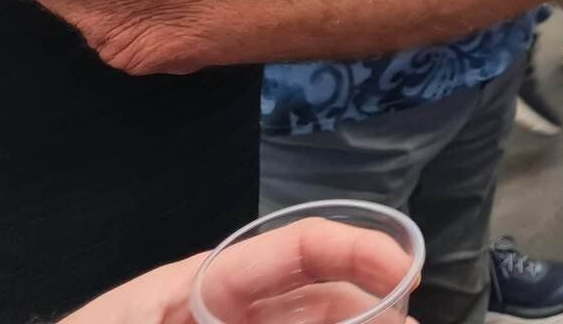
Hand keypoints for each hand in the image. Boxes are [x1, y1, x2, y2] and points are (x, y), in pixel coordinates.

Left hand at [59, 218, 417, 323]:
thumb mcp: (153, 320)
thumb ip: (244, 312)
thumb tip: (340, 309)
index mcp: (208, 279)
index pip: (303, 246)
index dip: (363, 249)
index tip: (409, 275)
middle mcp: (231, 305)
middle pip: (323, 292)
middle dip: (373, 302)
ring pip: (316, 321)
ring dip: (358, 321)